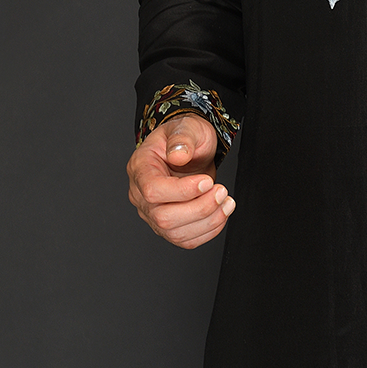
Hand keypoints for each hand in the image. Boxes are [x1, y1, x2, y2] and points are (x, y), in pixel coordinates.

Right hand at [126, 112, 235, 248]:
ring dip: (208, 221)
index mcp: (140, 168)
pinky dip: (208, 231)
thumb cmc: (185, 138)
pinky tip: (221, 213)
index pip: (153, 190)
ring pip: (175, 233)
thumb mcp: (186, 127)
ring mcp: (152, 213)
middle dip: (199, 208)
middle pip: (163, 217)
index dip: (182, 191)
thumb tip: (179, 155)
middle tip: (221, 191)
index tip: (207, 182)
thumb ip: (182, 139)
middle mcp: (141, 195)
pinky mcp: (169, 226)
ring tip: (226, 201)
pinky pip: (185, 240)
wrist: (191, 150)